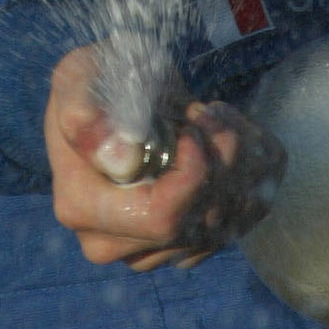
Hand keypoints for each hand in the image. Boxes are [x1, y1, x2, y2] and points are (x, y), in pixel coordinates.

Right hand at [46, 45, 284, 270]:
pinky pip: (239, 223)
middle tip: (211, 113)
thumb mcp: (78, 77)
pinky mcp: (184, 247)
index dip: (195, 173)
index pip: (161, 218)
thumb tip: (123, 162)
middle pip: (199, 223)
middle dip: (223, 162)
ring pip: (227, 224)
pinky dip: (250, 177)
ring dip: (241, 162)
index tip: (193, 123)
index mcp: (81, 208)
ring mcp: (152, 251)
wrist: (112, 98)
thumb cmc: (94, 83)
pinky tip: (230, 139)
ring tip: (218, 118)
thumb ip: (87, 115)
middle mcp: (114, 243)